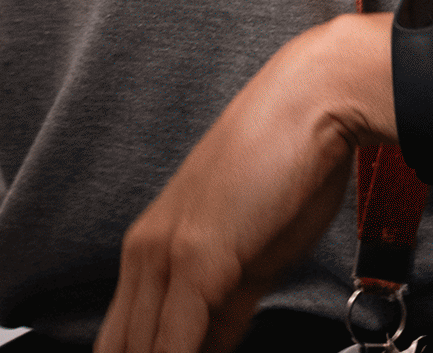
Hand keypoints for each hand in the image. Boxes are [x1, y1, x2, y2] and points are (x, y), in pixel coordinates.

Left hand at [99, 18, 385, 352]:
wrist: (310, 105)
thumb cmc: (289, 170)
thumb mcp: (252, 257)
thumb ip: (227, 308)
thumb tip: (211, 343)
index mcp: (151, 250)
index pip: (126, 338)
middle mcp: (145, 252)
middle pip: (122, 346)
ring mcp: (166, 255)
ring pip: (139, 350)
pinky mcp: (195, 259)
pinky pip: (175, 343)